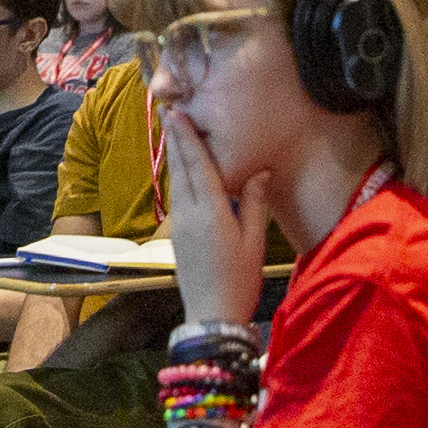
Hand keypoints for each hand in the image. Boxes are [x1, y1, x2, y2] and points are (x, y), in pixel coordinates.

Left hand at [155, 94, 283, 331]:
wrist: (211, 316)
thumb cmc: (239, 281)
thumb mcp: (254, 243)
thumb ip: (254, 204)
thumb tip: (259, 171)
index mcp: (211, 213)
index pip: (197, 166)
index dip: (188, 138)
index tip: (178, 113)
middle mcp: (189, 214)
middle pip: (181, 169)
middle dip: (176, 139)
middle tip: (169, 111)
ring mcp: (179, 225)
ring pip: (176, 182)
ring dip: (176, 156)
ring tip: (174, 133)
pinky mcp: (176, 235)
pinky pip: (177, 197)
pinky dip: (179, 177)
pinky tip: (182, 171)